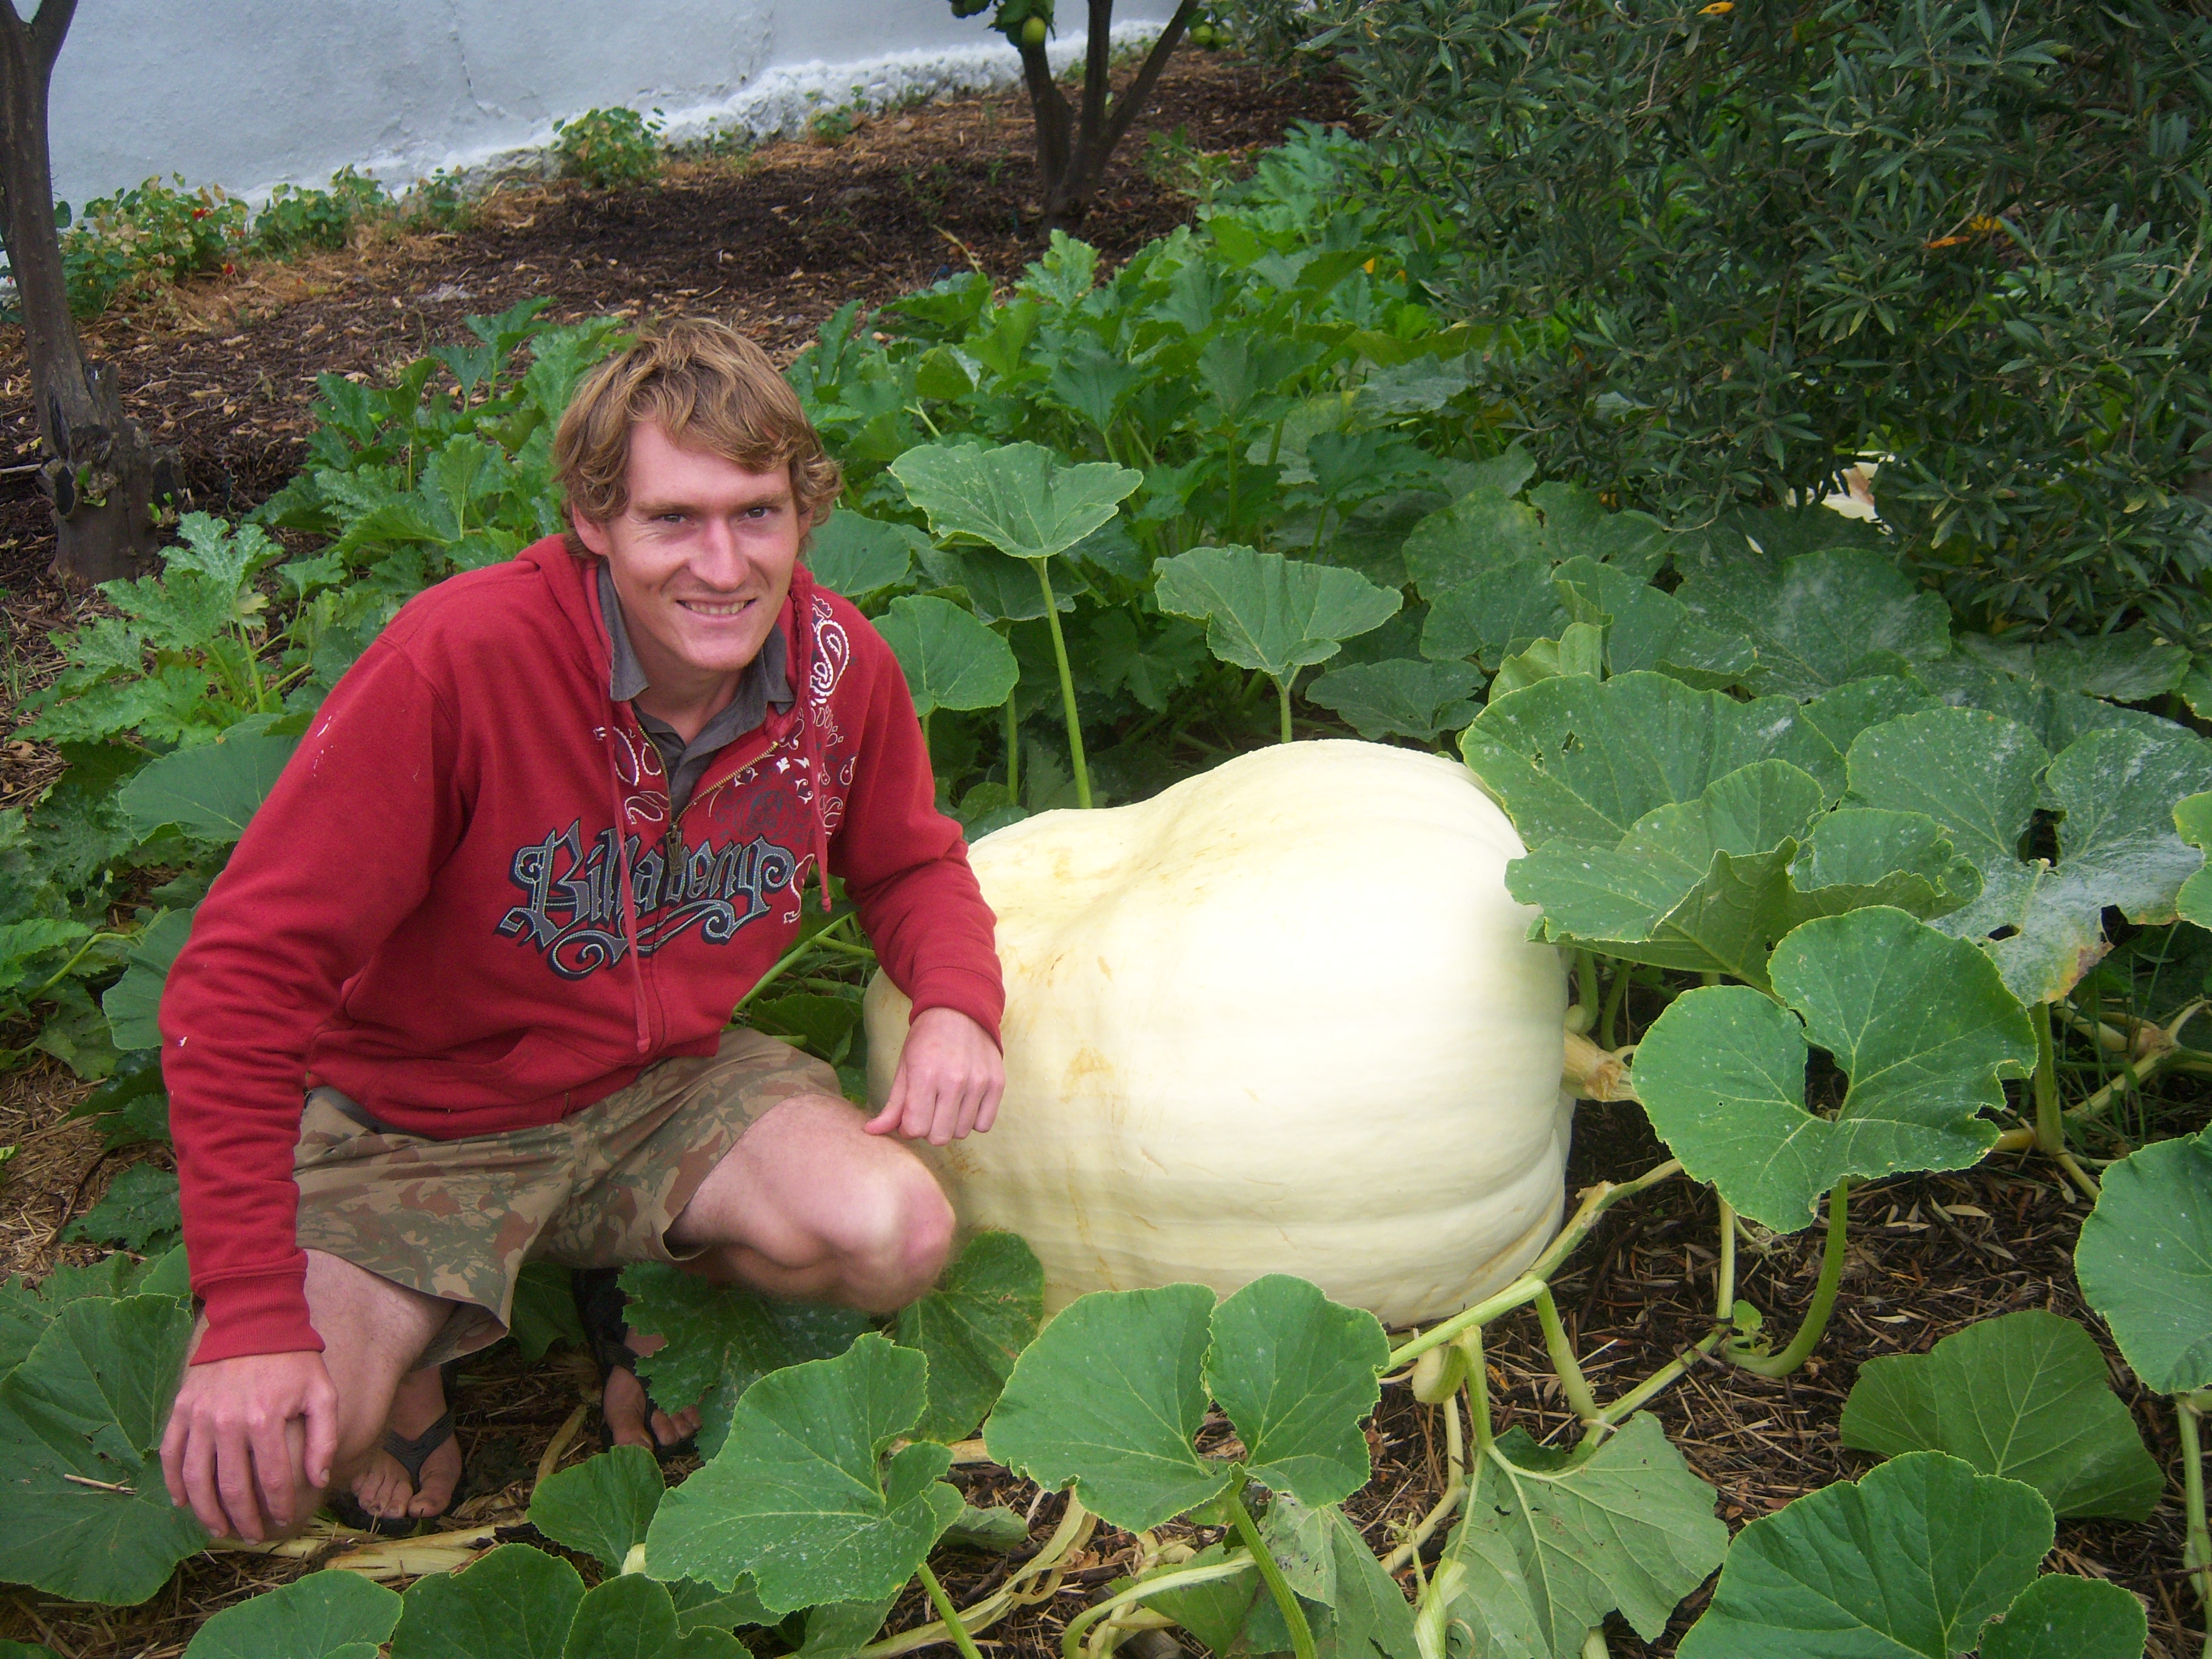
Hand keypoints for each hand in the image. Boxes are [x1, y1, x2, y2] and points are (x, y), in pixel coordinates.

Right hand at [160, 1348, 338, 1540]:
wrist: (254, 1321)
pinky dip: (175, 1483)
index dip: (279, 1506)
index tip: (285, 1520)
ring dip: (207, 1511)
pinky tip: (184, 1503)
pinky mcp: (181, 1410)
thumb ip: (324, 1438)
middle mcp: (228, 1422)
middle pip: (232, 1487)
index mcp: (265, 1419)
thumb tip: (317, 1480)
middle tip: (253, 1535)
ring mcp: (200, 1417)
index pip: (273, 1478)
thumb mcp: (322, 1393)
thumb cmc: (294, 1361)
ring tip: (220, 1530)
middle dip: (244, 1519)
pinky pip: (172, 1455)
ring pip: (197, 1479)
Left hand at [865, 1005, 1004, 1145]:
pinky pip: (984, 1125)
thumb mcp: (904, 1068)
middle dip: (929, 1129)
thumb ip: (892, 1105)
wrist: (960, 1010)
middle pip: (939, 1137)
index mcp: (924, 1075)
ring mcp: (979, 1083)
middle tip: (929, 1110)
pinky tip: (965, 1103)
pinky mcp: (997, 1084)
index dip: (909, 1127)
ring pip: (961, 1133)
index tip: (911, 1115)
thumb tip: (871, 1131)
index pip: (916, 1129)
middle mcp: (954, 1080)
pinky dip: (973, 1120)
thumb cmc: (926, 1040)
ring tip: (947, 1103)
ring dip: (951, 1125)